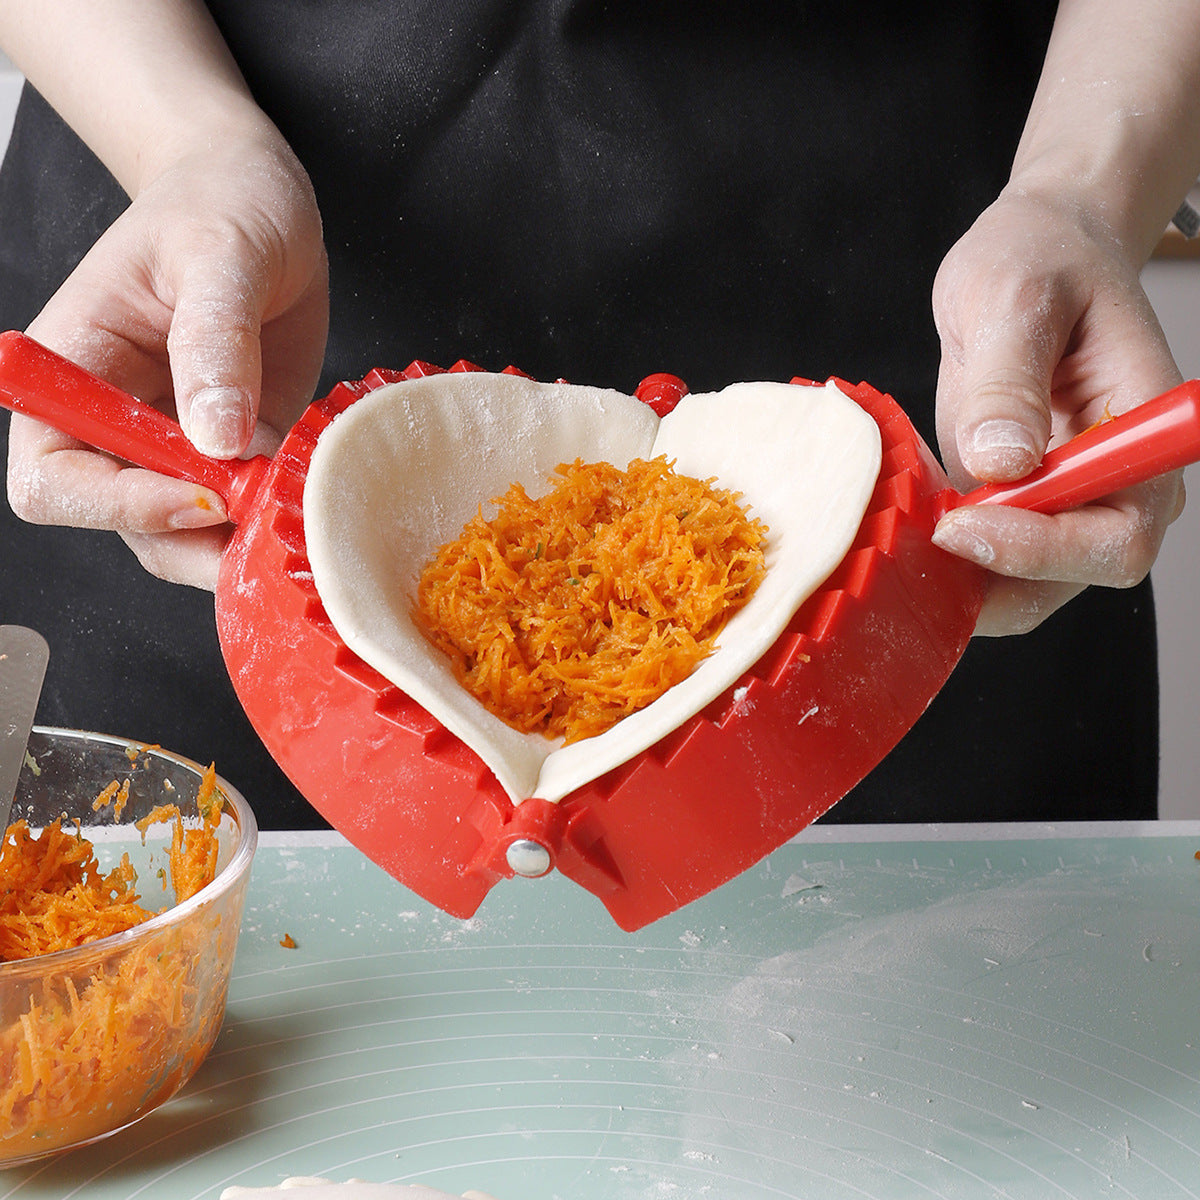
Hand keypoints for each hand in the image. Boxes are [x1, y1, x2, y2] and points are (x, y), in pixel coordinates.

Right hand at [5, 127, 327, 588]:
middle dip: (191, 541)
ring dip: (241, 541)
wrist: (259, 199)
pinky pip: (247, 511)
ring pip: (189, 536)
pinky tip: (313, 496)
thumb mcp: (221, 254)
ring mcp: (179, 444)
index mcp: (77, 371)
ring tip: (297, 508)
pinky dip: (279, 518)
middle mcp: (117, 421)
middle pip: (126, 526)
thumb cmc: (221, 203)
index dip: (117, 504)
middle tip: (267, 513)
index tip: (203, 490)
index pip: (53, 477)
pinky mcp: (237, 452)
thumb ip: (215, 342)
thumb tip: (216, 441)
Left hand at [930, 186, 1185, 635]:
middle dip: (992, 579)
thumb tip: (1002, 461)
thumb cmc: (1041, 259)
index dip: (1042, 549)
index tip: (962, 525)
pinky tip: (894, 518)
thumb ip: (1011, 379)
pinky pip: (976, 557)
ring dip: (954, 576)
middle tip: (914, 540)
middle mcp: (1109, 483)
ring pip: (1016, 583)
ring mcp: (1056, 499)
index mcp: (1141, 436)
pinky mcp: (1005, 500)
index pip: (1117, 536)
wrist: (1031, 256)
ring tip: (895, 533)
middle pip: (1067, 578)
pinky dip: (934, 555)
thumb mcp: (1017, 297)